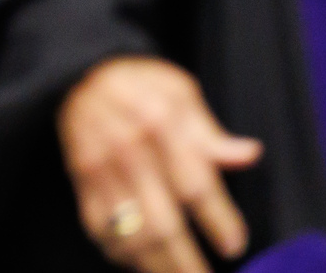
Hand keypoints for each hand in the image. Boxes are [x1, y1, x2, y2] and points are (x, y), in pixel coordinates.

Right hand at [59, 57, 261, 271]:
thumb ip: (211, 130)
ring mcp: (100, 168)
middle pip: (161, 221)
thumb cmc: (139, 83)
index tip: (235, 246)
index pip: (194, 183)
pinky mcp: (80, 179)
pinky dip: (119, 253)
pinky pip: (98, 227)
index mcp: (159, 122)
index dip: (218, 220)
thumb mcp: (179, 90)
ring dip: (155, 266)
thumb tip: (249, 154)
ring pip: (129, 233)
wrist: (76, 72)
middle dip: (187, 262)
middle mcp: (128, 149)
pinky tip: (138, 265)